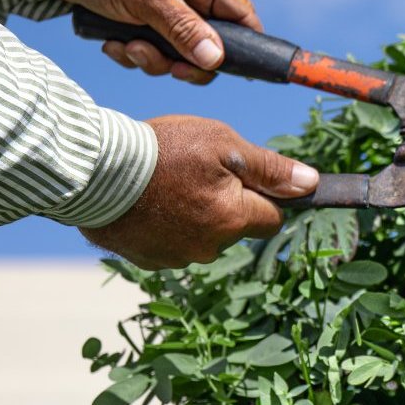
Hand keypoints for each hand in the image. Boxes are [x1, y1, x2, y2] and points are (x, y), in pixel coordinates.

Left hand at [55, 0, 257, 84]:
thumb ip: (183, 29)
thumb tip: (217, 60)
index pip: (241, 14)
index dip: (246, 45)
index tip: (236, 72)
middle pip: (211, 43)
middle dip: (184, 60)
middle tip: (167, 68)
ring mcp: (168, 7)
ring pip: (179, 52)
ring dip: (153, 59)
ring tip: (125, 48)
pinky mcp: (145, 20)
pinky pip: (154, 50)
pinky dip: (134, 53)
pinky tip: (111, 43)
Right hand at [81, 116, 318, 269]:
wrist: (94, 172)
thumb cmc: (163, 150)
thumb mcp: (222, 144)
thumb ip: (268, 168)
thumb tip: (311, 184)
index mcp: (234, 220)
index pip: (272, 217)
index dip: (263, 194)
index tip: (244, 176)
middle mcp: (209, 248)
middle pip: (236, 227)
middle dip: (227, 203)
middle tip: (197, 170)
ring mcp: (175, 258)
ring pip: (203, 236)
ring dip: (195, 214)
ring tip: (167, 182)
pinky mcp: (147, 259)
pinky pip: (170, 242)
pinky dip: (165, 224)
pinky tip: (148, 200)